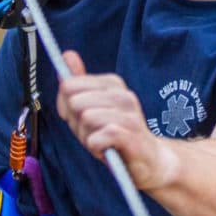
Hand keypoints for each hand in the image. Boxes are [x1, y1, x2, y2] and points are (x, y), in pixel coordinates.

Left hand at [57, 51, 174, 189]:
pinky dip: (95, 148)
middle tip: (92, 133)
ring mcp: (129, 114)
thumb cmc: (117, 134)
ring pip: (85, 119)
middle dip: (76, 123)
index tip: (78, 118)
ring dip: (86, 137)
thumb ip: (80, 83)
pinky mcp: (131, 135)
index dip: (65, 106)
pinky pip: (96, 138)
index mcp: (112, 83)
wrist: (150, 160)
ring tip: (101, 142)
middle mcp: (122, 94)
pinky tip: (106, 150)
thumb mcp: (94, 107)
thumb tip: (66, 55)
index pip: (69, 86)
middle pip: (75, 102)